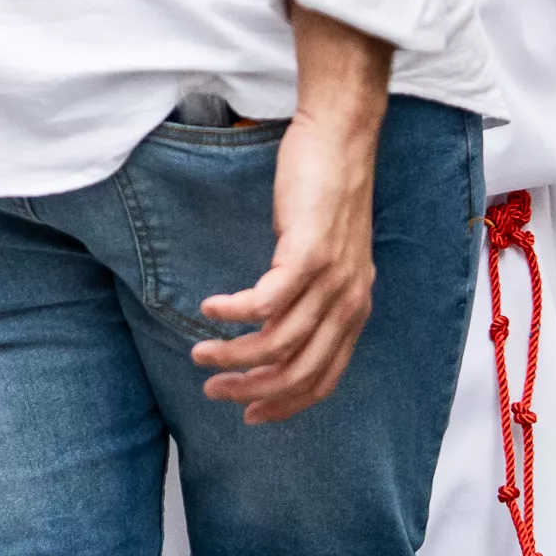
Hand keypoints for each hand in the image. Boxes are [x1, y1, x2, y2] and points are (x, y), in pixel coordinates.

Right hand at [191, 6, 392, 423]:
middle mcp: (349, 301)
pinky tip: (208, 309)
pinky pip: (265, 302)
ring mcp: (331, 279)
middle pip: (300, 370)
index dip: (285, 404)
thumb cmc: (327, 191)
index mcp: (355, 308)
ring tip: (199, 352)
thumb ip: (312, 291)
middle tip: (213, 388)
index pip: (324, 378)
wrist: (342, 141)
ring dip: (233, 355)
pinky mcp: (307, 253)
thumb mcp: (328, 253)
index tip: (248, 414)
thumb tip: (275, 322)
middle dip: (252, 389)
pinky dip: (233, 313)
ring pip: (278, 342)